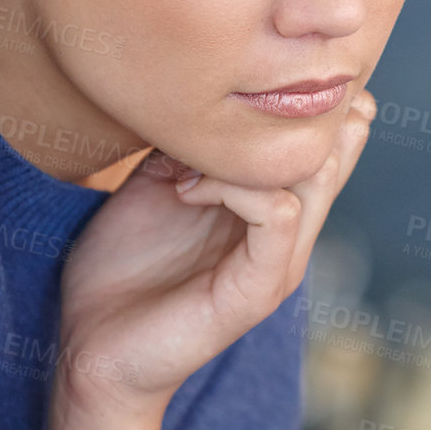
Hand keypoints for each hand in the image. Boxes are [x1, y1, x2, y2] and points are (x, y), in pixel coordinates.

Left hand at [54, 90, 376, 423]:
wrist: (92, 352)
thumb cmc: (120, 269)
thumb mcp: (158, 182)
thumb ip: (192, 142)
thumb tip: (201, 84)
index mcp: (274, 210)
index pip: (332, 139)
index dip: (308, 96)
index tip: (246, 77)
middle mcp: (291, 236)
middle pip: (338, 149)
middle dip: (297, 110)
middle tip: (244, 99)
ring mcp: (279, 265)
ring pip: (315, 178)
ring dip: (257, 150)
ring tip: (200, 156)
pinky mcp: (256, 291)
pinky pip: (278, 217)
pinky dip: (239, 188)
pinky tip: (190, 190)